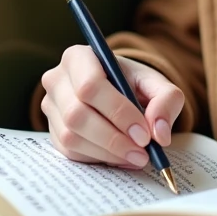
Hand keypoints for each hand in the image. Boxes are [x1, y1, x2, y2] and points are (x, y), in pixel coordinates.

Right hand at [40, 45, 183, 168]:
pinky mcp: (52, 131)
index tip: (144, 134)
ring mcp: (50, 107)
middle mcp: (57, 79)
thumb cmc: (133, 83)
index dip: (117, 112)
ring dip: (108, 152)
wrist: (117, 91)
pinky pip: (70, 151)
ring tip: (136, 157)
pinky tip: (120, 157)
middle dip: (114, 138)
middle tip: (143, 152)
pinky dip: (98, 158)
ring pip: (72, 136)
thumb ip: (166, 100)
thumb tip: (160, 133)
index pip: (90, 86)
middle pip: (77, 114)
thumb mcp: (156, 83)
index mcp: (79, 57)